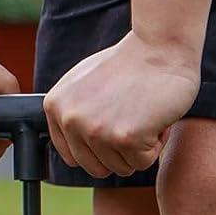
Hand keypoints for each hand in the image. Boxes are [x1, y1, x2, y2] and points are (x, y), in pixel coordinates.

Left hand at [43, 30, 200, 176]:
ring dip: (140, 148)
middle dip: (120, 152)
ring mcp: (95, 130)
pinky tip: (156, 117)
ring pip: (121, 168)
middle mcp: (70, 120)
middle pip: (96, 167)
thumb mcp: (83, 83)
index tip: (115, 127)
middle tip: (134, 120)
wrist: (160, 46)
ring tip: (144, 114)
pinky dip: (156, 144)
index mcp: (55, 107)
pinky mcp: (125, 138)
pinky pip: (142, 162)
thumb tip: (71, 154)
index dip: (100, 148)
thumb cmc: (129, 63)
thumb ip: (72, 113)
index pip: (73, 156)